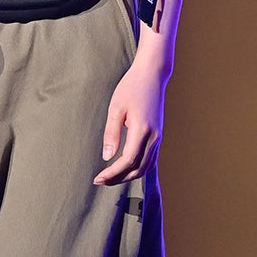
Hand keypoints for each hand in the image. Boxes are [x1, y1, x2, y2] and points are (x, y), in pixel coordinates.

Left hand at [93, 58, 167, 185]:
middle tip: (100, 181)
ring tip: (110, 178)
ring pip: (146, 167)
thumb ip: (111, 133)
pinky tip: (125, 169)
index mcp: (142, 130)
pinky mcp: (158, 136)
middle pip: (138, 169)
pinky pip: (150, 160)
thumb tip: (107, 157)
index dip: (112, 173)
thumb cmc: (131, 87)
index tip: (98, 178)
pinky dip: (138, 169)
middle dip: (119, 179)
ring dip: (128, 176)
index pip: (127, 161)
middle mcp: (154, 137)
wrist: (152, 75)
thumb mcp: (116, 108)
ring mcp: (158, 137)